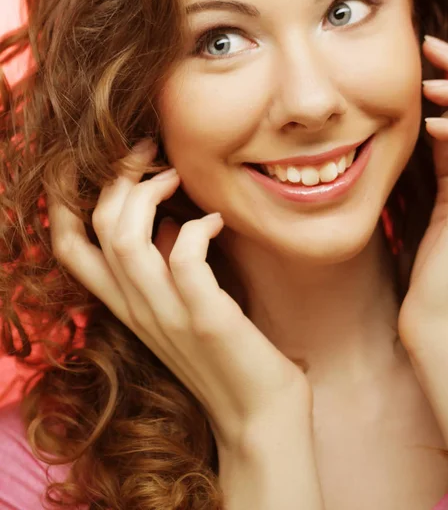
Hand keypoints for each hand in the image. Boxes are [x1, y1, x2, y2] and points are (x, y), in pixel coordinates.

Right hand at [47, 142, 310, 450]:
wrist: (260, 418)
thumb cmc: (228, 356)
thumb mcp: (182, 310)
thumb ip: (165, 272)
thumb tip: (171, 222)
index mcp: (126, 305)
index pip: (69, 248)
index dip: (66, 200)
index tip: (102, 161)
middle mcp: (136, 308)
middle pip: (95, 228)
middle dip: (116, 177)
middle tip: (149, 151)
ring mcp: (167, 314)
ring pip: (125, 238)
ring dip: (148, 194)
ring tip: (177, 175)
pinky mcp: (204, 317)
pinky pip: (183, 257)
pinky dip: (197, 228)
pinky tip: (218, 221)